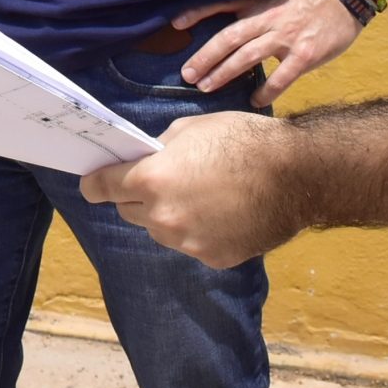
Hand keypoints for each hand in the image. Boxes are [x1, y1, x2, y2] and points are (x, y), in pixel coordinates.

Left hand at [81, 111, 300, 267]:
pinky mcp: (213, 258)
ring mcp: (188, 243)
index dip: (94, 183)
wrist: (295, 175)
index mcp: (151, 181)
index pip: (101, 188)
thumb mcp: (191, 128)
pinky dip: (198, 231)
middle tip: (158, 182)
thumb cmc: (242, 141)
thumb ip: (161, 149)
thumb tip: (148, 158)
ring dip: (167, 216)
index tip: (92, 183)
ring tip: (198, 196)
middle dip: (135, 197)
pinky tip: (221, 213)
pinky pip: (191, 244)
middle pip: (128, 211)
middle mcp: (163, 218)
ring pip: (159, 231)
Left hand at [173, 0, 361, 104]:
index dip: (198, 12)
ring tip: (206, 87)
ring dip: (224, 74)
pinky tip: (252, 100)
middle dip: (205, 57)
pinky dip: (265, 90)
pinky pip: (281, 77)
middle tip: (187, 74)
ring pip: (248, 57)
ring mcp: (286, 36)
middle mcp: (268, 16)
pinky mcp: (304, 54)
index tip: (176, 24)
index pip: (222, 3)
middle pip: (229, 37)